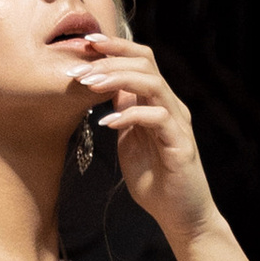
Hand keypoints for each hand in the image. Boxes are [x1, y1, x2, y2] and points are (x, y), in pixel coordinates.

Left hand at [74, 33, 217, 244]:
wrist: (179, 216)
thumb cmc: (154, 180)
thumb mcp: (129, 140)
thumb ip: (122, 113)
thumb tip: (104, 89)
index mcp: (158, 102)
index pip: (141, 60)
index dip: (115, 47)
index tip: (85, 44)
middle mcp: (171, 106)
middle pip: (146, 63)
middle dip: (109, 60)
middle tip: (78, 69)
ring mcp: (178, 124)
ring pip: (153, 83)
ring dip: (118, 80)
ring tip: (88, 86)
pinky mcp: (181, 144)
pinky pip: (157, 117)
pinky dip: (130, 115)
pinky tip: (107, 124)